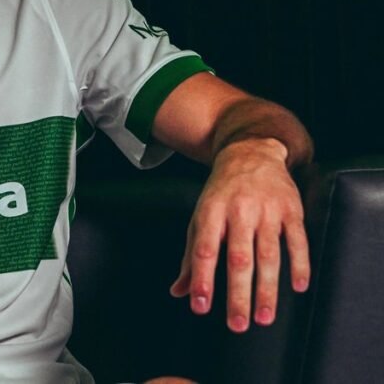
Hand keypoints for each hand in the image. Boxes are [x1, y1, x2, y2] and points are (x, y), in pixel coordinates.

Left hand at [169, 137, 309, 331]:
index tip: (200, 306)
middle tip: (238, 324)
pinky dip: (299, 265)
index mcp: (211, 211)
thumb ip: (191, 256)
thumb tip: (178, 291)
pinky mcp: (291, 209)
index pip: (204, 250)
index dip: (202, 279)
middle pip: (238, 258)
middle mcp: (238, 210)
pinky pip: (297, 240)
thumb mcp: (200, 216)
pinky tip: (297, 287)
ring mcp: (267, 210)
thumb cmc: (221, 192)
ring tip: (264, 317)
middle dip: (238, 294)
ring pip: (268, 254)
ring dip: (267, 289)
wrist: (251, 152)